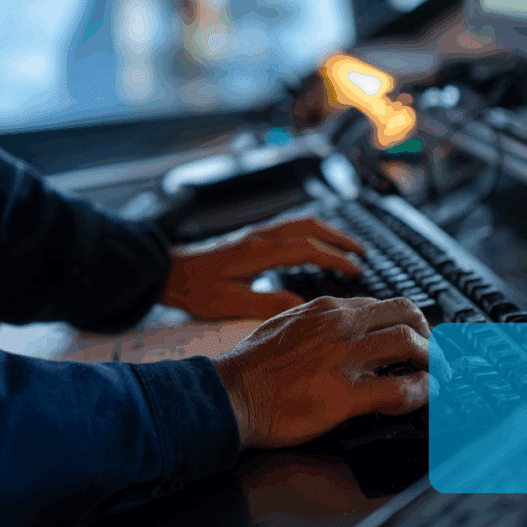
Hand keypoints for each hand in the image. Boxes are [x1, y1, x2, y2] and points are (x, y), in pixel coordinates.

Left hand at [161, 216, 365, 321]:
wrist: (164, 272)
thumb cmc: (193, 290)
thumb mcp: (229, 304)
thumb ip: (267, 303)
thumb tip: (302, 303)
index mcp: (258, 252)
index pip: (307, 249)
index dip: (335, 258)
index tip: (356, 270)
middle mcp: (259, 237)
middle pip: (309, 227)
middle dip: (338, 238)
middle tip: (362, 252)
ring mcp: (254, 234)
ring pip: (299, 222)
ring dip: (326, 231)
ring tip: (345, 245)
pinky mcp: (249, 238)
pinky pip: (288, 226)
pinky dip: (309, 230)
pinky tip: (314, 242)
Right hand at [212, 296, 453, 449]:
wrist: (229, 394)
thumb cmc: (250, 366)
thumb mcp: (283, 324)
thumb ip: (314, 322)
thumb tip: (334, 327)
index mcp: (325, 308)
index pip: (380, 304)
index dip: (404, 320)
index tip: (412, 335)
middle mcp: (339, 325)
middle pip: (405, 313)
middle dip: (428, 332)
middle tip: (434, 353)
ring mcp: (343, 358)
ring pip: (408, 344)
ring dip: (433, 361)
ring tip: (439, 376)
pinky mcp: (345, 394)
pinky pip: (398, 389)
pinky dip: (421, 391)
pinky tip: (425, 397)